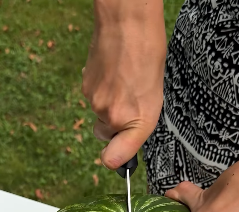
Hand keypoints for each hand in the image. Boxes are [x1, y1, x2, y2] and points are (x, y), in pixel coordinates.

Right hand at [82, 0, 165, 168]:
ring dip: (110, 102)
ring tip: (124, 80)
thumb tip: (117, 149)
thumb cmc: (147, 56)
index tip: (117, 160)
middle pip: (107, 132)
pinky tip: (112, 73)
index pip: (112, 158)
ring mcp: (94, 101)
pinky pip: (94, 98)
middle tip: (131, 99)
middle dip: (116, 122)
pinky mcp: (85, 87)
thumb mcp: (153, 99)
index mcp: (134, 121)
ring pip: (100, 113)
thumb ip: (135, 128)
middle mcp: (110, 116)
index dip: (115, 160)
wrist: (127, 24)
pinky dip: (102, 89)